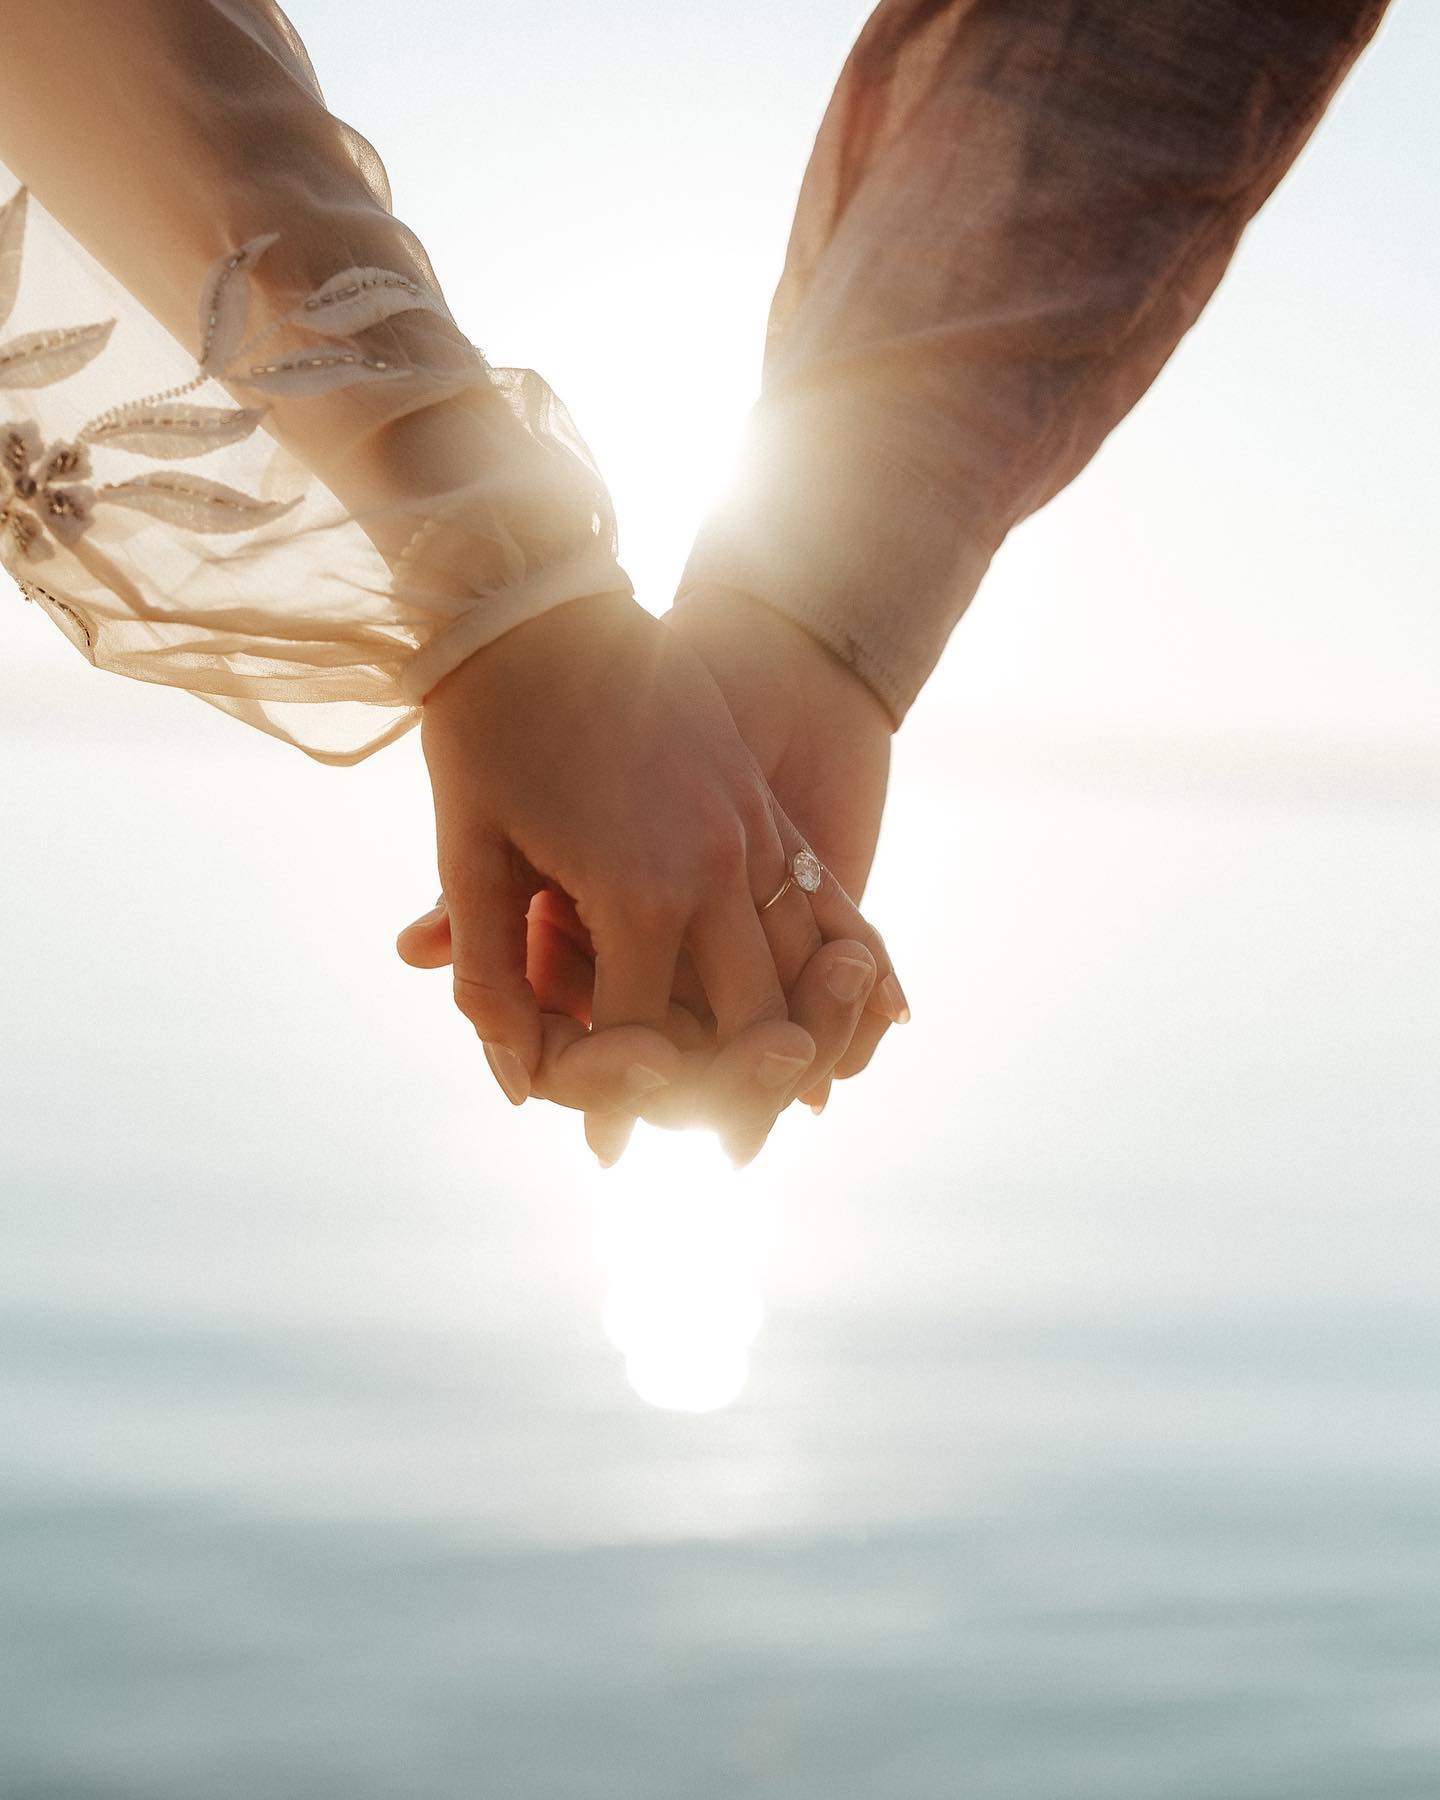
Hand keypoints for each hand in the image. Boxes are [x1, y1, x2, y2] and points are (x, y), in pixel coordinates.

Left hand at [409, 590, 895, 1144]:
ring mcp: (755, 832)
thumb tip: (517, 1082)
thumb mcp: (468, 853)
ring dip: (798, 1041)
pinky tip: (867, 1011)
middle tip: (716, 1148)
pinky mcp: (767, 803)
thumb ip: (490, 975)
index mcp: (637, 893)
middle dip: (733, 1097)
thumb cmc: (488, 725)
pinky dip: (844, 966)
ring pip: (806, 975)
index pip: (646, 1043)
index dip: (617, 1100)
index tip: (601, 1139)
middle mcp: (717, 872)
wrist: (541, 593)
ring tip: (787, 1095)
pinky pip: (826, 906)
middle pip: (754, 1030)